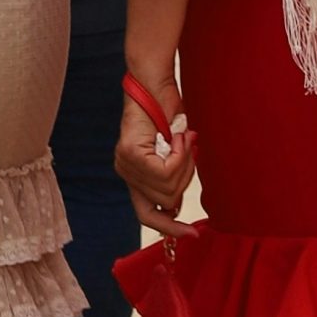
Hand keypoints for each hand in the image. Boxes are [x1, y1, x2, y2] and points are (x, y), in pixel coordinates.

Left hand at [116, 67, 197, 232]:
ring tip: (183, 138)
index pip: (146, 214)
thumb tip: (176, 206)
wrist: (154, 83)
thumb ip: (171, 176)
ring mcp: (126, 164)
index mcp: (134, 175)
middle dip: (185, 178)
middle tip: (189, 149)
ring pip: (168, 188)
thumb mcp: (174, 151)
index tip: (191, 233)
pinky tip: (180, 136)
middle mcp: (125, 172)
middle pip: (165, 202)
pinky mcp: (131, 153)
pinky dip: (182, 155)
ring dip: (185, 163)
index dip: (169, 227)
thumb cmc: (168, 113)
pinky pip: (166, 171)